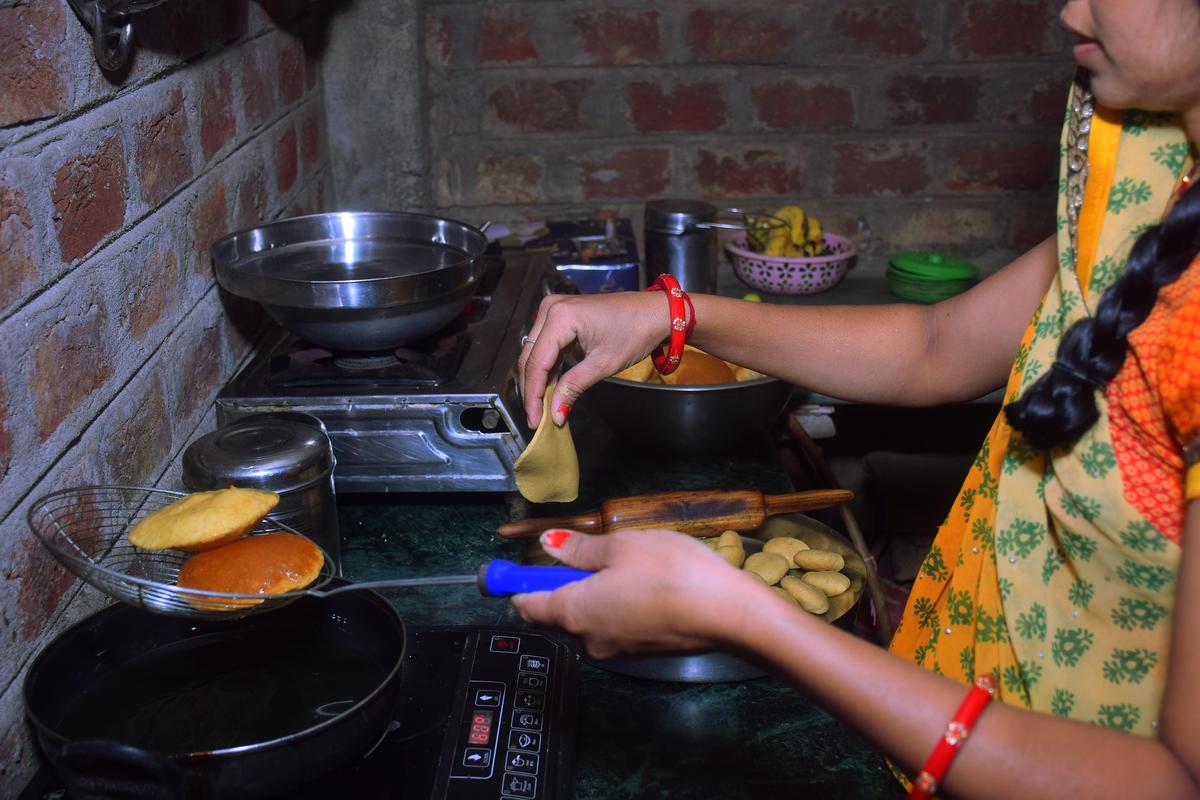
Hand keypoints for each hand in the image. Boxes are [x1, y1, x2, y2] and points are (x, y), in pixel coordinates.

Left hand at [510, 528, 770, 659]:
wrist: (728, 613)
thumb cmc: (671, 573)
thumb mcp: (622, 546)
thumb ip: (581, 549)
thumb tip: (549, 545)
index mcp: (575, 612)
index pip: (529, 606)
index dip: (515, 587)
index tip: (505, 574)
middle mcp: (590, 637)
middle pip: (560, 612)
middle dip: (563, 585)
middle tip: (581, 552)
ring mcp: (619, 648)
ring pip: (592, 616)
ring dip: (597, 592)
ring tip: (626, 561)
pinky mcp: (645, 649)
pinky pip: (619, 622)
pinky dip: (622, 603)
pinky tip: (647, 581)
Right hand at [518, 292, 663, 427]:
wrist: (655, 312)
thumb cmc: (635, 333)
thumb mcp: (603, 364)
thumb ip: (573, 387)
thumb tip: (555, 414)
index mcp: (560, 317)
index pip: (536, 362)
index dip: (533, 394)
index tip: (534, 420)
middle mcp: (550, 309)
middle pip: (530, 356)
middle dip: (532, 389)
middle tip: (535, 418)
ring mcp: (553, 309)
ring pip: (535, 352)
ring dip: (538, 379)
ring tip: (541, 407)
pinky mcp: (560, 315)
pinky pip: (546, 345)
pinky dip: (547, 367)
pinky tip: (550, 388)